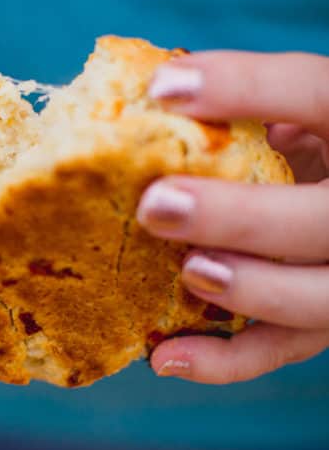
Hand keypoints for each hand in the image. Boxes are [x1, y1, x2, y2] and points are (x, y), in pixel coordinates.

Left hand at [136, 50, 328, 383]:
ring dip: (250, 290)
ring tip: (187, 272)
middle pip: (322, 218)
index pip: (316, 92)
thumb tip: (139, 99)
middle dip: (239, 216)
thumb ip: (243, 104)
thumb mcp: (292, 107)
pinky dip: (225, 361)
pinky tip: (163, 357)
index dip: (246, 87)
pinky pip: (285, 349)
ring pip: (321, 296)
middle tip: (157, 205)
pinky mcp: (328, 319)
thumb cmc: (304, 136)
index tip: (162, 88)